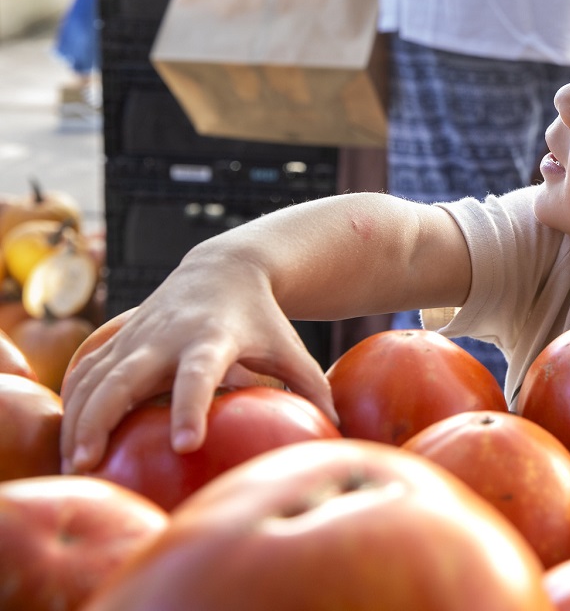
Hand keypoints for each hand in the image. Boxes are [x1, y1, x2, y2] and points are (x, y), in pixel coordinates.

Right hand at [59, 258, 337, 473]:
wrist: (225, 268)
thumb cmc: (264, 320)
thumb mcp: (291, 348)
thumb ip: (312, 388)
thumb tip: (338, 433)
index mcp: (212, 339)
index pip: (197, 375)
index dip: (190, 406)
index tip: (184, 444)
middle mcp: (167, 336)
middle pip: (125, 378)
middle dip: (103, 418)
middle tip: (88, 462)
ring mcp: (138, 335)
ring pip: (95, 376)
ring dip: (78, 417)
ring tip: (74, 463)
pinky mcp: (120, 337)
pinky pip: (87, 370)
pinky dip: (73, 400)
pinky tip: (68, 437)